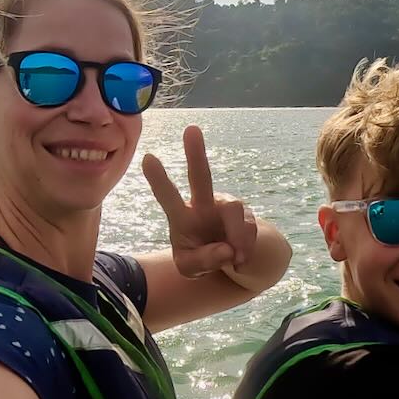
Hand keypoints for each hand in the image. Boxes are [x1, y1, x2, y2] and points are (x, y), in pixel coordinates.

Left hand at [142, 125, 258, 277]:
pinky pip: (250, 229)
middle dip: (196, 154)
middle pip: (201, 176)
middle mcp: (204, 204)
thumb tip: (227, 249)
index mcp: (181, 216)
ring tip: (234, 258)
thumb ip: (204, 261)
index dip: (158, 179)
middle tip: (191, 129)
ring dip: (236, 239)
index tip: (148, 157)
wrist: (229, 259)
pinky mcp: (247, 215)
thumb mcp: (191, 269)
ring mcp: (227, 206)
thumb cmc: (200, 258)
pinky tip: (240, 257)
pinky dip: (246, 249)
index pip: (167, 196)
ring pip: (234, 213)